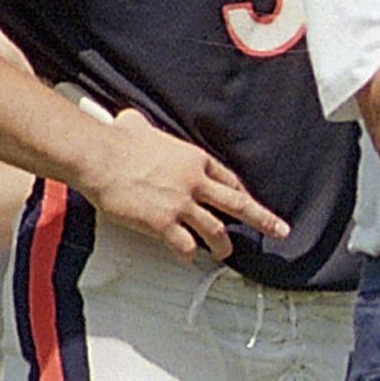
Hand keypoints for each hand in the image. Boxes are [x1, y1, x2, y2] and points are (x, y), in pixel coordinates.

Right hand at [86, 106, 285, 263]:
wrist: (101, 157)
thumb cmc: (116, 141)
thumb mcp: (137, 126)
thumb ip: (142, 127)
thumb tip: (131, 121)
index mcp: (194, 160)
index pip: (228, 179)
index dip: (240, 193)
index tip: (248, 202)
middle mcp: (195, 183)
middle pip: (238, 204)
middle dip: (262, 219)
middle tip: (278, 230)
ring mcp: (181, 205)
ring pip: (215, 231)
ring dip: (222, 246)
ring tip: (223, 255)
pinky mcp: (164, 223)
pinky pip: (184, 246)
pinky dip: (187, 255)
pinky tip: (186, 259)